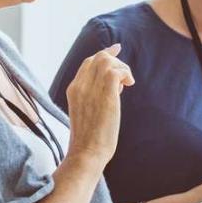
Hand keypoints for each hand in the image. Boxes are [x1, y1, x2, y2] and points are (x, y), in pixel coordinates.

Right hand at [64, 44, 133, 161]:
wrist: (86, 153)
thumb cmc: (89, 139)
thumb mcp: (87, 112)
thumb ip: (95, 96)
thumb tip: (116, 85)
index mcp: (73, 89)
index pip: (88, 63)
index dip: (103, 54)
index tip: (115, 49)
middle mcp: (80, 86)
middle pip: (98, 57)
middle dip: (115, 60)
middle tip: (126, 75)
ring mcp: (91, 90)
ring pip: (107, 61)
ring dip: (122, 68)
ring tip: (126, 84)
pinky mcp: (106, 96)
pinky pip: (116, 71)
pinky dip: (125, 74)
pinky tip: (128, 85)